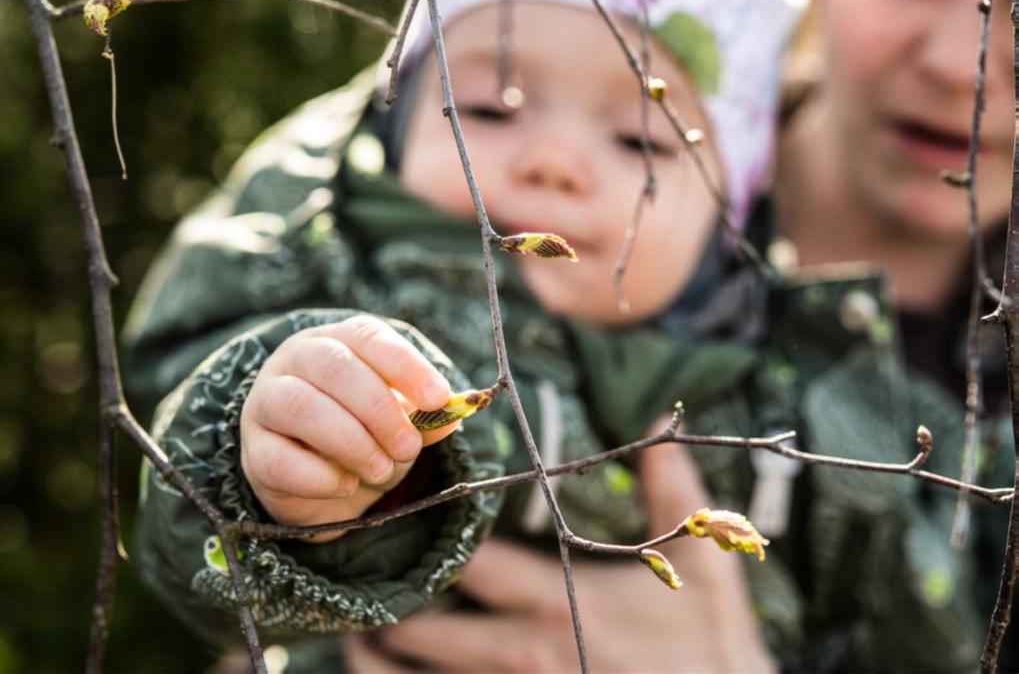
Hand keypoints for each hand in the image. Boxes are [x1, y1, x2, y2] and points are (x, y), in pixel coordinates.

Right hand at [240, 315, 459, 540]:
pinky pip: (279, 459)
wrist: (319, 482)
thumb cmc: (364, 434)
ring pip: (299, 405)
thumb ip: (422, 418)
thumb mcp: (399, 423)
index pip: (367, 337)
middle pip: (333, 366)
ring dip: (350, 441)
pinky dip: (321, 476)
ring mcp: (266, 402)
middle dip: (379, 409)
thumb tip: (452, 417)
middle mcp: (296, 361)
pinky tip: (346, 484)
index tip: (437, 398)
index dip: (405, 366)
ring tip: (381, 469)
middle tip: (407, 446)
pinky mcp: (253, 451)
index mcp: (338, 341)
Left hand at [348, 424, 774, 671]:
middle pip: (426, 629)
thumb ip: (672, 490)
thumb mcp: (706, 563)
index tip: (405, 515)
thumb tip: (656, 424)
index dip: (432, 537)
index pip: (473, 563)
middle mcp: (526, 649)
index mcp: (558, 599)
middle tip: (368, 580)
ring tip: (362, 637)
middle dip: (390, 607)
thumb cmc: (709, 641)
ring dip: (384, 659)